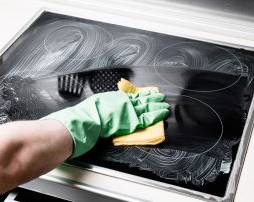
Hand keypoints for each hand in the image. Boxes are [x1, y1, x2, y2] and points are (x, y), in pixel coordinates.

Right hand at [41, 91, 168, 157]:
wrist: (88, 120)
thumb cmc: (89, 112)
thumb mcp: (99, 101)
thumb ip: (109, 102)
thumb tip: (110, 103)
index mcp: (118, 98)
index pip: (134, 96)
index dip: (143, 95)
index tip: (149, 93)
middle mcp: (126, 103)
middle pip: (143, 100)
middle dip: (153, 99)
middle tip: (161, 97)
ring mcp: (130, 112)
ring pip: (148, 108)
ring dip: (157, 106)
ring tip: (165, 106)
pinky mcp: (132, 122)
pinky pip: (147, 118)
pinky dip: (156, 115)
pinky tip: (162, 114)